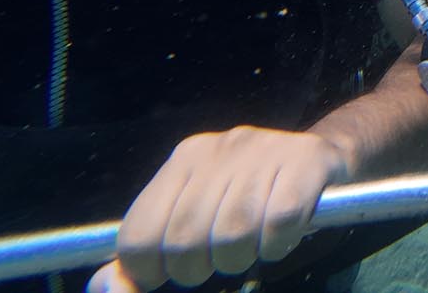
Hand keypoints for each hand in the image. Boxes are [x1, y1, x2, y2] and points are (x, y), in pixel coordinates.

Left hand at [88, 126, 349, 292]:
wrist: (326, 158)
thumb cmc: (248, 199)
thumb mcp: (191, 218)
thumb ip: (145, 256)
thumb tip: (101, 286)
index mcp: (184, 158)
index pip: (139, 234)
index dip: (149, 270)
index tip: (169, 273)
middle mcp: (220, 147)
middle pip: (185, 241)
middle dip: (198, 268)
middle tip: (218, 260)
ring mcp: (265, 151)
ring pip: (233, 235)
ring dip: (241, 258)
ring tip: (251, 247)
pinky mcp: (306, 162)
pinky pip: (280, 223)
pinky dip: (278, 244)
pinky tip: (280, 238)